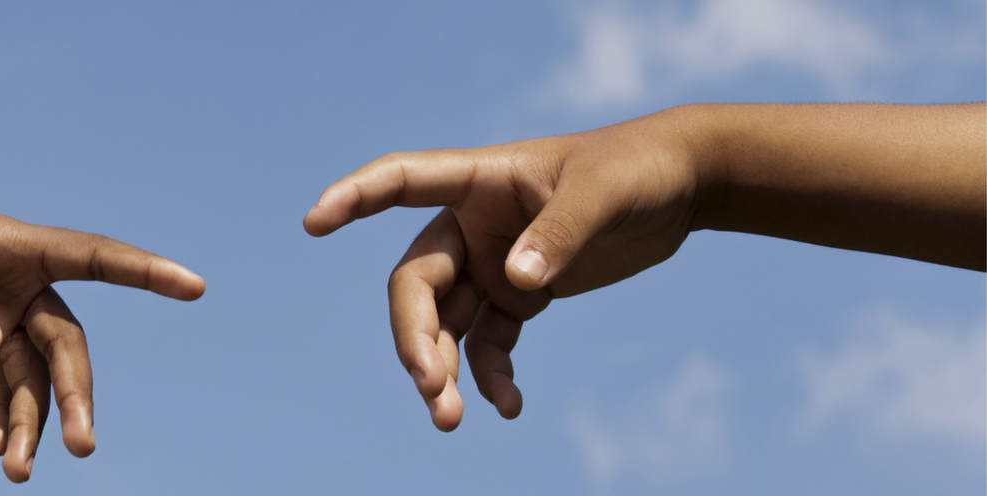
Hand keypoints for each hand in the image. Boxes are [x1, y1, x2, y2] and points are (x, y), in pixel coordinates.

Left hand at [0, 180, 204, 481]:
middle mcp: (18, 279)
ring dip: (30, 420)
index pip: (94, 257)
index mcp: (16, 245)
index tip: (193, 287)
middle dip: (73, 395)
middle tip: (82, 447)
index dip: (144, 272)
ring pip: (31, 373)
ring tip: (19, 471)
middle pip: (64, 342)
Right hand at [303, 108, 709, 429]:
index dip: (355, 197)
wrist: (681, 187)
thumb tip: (517, 283)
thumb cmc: (638, 168)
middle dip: (415, 337)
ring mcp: (492, 263)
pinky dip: (492, 377)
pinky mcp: (520, 296)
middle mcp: (472, 224)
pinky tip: (508, 407)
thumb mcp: (604, 195)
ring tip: (450, 420)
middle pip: (417, 284)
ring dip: (441, 371)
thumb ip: (561, 235)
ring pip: (444, 324)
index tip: (314, 222)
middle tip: (429, 387)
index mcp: (479, 180)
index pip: (400, 180)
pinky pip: (488, 344)